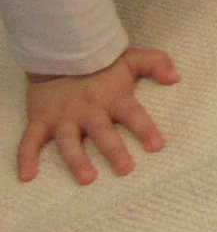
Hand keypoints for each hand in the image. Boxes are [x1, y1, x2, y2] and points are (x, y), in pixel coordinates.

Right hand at [17, 47, 179, 184]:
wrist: (59, 53)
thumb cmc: (100, 64)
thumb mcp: (131, 59)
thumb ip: (156, 64)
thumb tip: (176, 77)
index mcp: (113, 98)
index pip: (133, 115)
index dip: (145, 129)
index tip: (157, 146)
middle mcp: (88, 110)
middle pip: (102, 133)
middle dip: (114, 151)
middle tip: (126, 169)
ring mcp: (62, 117)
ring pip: (69, 142)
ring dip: (77, 161)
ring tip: (87, 178)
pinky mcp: (40, 120)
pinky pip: (30, 141)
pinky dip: (25, 158)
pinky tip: (27, 176)